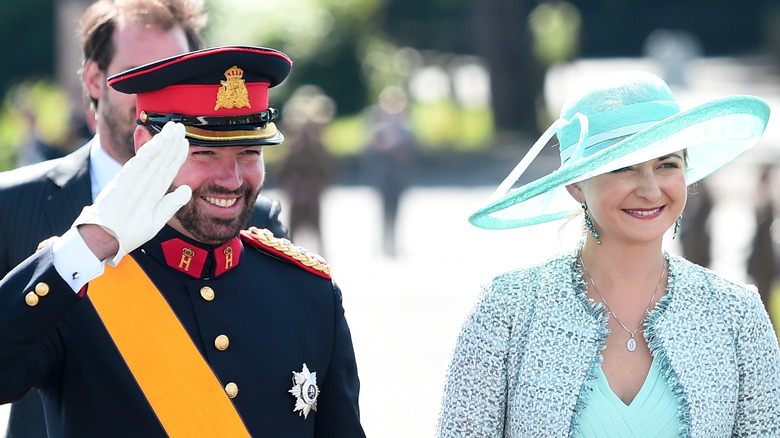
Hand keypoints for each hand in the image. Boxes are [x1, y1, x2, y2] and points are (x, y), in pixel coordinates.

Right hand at [73, 122, 191, 265]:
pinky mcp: (124, 183)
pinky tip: (157, 142)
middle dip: (172, 143)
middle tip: (180, 126)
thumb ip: (170, 205)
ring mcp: (134, 181)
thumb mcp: (155, 220)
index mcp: (151, 191)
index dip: (177, 155)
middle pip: (162, 160)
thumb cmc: (128, 231)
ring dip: (163, 143)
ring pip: (152, 159)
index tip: (185, 142)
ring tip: (173, 128)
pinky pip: (139, 166)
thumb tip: (186, 190)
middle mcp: (144, 183)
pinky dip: (148, 153)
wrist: (105, 240)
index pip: (167, 170)